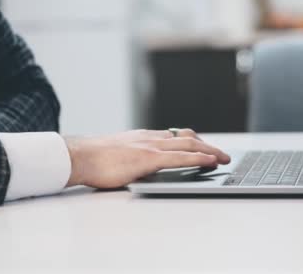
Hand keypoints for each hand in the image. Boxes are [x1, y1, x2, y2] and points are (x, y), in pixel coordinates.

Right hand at [64, 129, 230, 188]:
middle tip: (222, 154)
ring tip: (223, 158)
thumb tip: (139, 165)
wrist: (79, 156)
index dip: (194, 141)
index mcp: (143, 137)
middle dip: (208, 145)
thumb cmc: (93, 159)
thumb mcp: (117, 153)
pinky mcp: (148, 158)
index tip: (204, 145)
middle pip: (187, 138)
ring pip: (188, 144)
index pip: (175, 136)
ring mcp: (150, 147)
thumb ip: (132, 156)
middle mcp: (150, 138)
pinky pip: (180, 157)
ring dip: (209, 151)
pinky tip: (210, 162)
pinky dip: (198, 158)